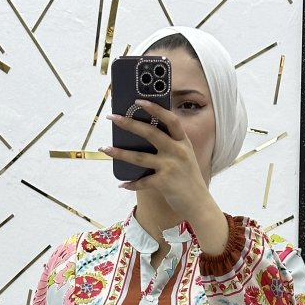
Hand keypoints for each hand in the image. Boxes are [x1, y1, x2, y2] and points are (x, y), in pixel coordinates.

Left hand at [103, 101, 212, 221]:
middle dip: (129, 124)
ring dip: (120, 153)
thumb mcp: (184, 156)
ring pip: (140, 157)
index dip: (155, 108)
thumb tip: (143, 135)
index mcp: (182, 141)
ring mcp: (170, 167)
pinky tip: (122, 184)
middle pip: (150, 133)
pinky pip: (142, 182)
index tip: (138, 101)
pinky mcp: (164, 183)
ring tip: (105, 148)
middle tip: (113, 118)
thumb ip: (170, 145)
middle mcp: (177, 151)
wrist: (199, 203)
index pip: (170, 119)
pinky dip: (131, 184)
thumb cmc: (188, 178)